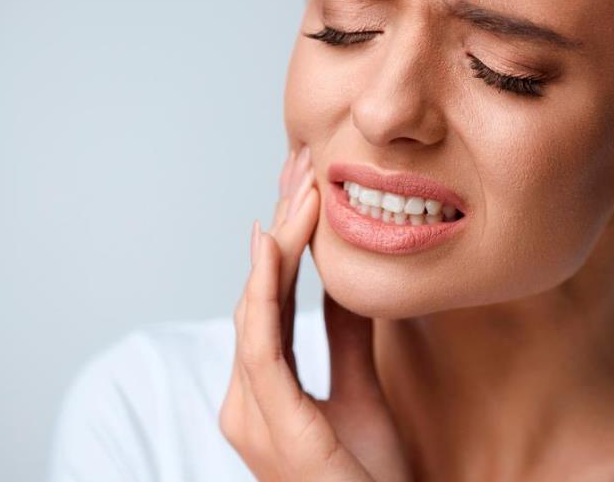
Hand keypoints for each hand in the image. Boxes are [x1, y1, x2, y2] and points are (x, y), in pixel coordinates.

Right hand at [219, 147, 411, 481]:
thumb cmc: (366, 475)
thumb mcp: (359, 390)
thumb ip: (344, 339)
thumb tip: (346, 281)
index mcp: (265, 389)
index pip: (270, 298)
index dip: (286, 241)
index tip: (307, 186)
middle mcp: (247, 396)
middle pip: (259, 292)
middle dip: (281, 226)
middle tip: (301, 163)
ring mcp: (252, 411)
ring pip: (256, 307)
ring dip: (278, 243)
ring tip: (300, 185)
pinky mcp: (272, 424)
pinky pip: (262, 344)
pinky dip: (264, 289)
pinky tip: (273, 241)